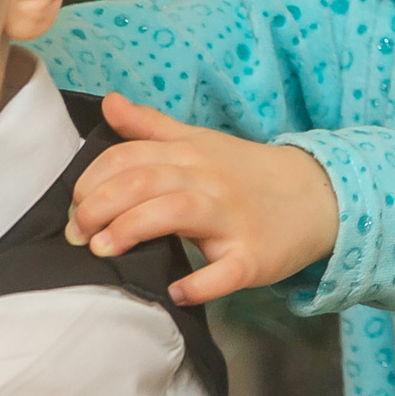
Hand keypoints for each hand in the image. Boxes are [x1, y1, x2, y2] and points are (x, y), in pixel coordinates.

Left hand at [66, 92, 339, 304]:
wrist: (319, 196)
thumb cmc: (247, 173)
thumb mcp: (201, 142)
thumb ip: (151, 127)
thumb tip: (109, 103)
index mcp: (190, 154)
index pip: (129, 157)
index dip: (93, 179)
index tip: (75, 205)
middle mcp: (209, 181)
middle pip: (145, 182)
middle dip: (101, 206)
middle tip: (79, 234)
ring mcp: (233, 219)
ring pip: (177, 213)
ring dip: (133, 229)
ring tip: (104, 251)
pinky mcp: (254, 257)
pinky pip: (224, 272)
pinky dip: (198, 285)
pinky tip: (175, 292)